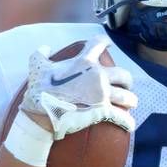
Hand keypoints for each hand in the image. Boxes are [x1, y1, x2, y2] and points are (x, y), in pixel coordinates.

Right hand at [22, 39, 136, 138]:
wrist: (42, 113)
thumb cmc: (39, 90)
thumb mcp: (37, 67)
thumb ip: (41, 54)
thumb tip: (45, 47)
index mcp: (84, 62)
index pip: (99, 44)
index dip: (105, 42)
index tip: (109, 44)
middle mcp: (98, 76)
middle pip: (123, 74)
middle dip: (126, 81)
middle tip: (124, 85)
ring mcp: (103, 94)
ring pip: (127, 96)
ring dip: (130, 100)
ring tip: (129, 104)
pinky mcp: (104, 112)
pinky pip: (122, 117)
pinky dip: (127, 122)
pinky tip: (129, 125)